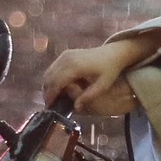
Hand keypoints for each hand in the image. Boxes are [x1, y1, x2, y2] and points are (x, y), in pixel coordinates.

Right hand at [42, 35, 156, 115]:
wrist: (113, 53)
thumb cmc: (110, 70)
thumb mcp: (102, 86)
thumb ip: (88, 97)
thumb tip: (75, 108)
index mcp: (75, 66)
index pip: (57, 83)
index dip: (51, 96)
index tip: (49, 107)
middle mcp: (67, 59)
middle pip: (49, 78)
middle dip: (47, 92)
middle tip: (50, 105)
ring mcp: (65, 55)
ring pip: (49, 72)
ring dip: (48, 86)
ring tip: (52, 99)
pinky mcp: (66, 54)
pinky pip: (53, 68)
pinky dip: (52, 79)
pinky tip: (57, 89)